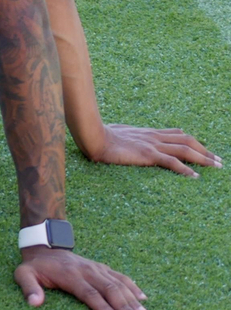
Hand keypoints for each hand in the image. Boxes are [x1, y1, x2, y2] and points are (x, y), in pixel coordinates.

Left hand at [15, 247, 146, 309]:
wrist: (44, 246)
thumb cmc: (35, 266)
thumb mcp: (23, 274)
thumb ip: (28, 287)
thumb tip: (34, 303)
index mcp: (69, 274)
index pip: (88, 292)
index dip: (101, 306)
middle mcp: (86, 270)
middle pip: (108, 288)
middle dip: (123, 304)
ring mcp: (96, 267)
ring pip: (118, 282)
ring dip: (131, 298)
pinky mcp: (101, 267)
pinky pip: (120, 275)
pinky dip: (133, 286)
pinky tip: (144, 297)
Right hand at [87, 124, 220, 176]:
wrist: (93, 136)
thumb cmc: (100, 135)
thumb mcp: (118, 133)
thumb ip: (127, 136)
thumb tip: (124, 137)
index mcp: (147, 132)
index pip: (176, 134)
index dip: (192, 141)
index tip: (203, 149)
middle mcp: (153, 136)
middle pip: (186, 140)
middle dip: (205, 150)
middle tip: (218, 160)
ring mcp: (152, 145)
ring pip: (185, 149)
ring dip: (203, 158)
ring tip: (216, 166)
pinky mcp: (147, 155)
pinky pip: (172, 162)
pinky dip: (185, 169)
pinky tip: (195, 177)